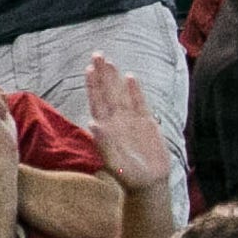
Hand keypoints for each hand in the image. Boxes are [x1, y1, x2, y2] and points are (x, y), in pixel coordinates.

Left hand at [84, 54, 172, 195]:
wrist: (148, 183)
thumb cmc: (128, 176)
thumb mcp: (114, 161)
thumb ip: (104, 143)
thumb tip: (93, 125)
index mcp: (106, 128)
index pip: (97, 102)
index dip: (93, 85)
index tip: (89, 69)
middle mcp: (117, 121)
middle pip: (108, 92)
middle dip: (102, 74)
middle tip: (97, 54)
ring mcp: (131, 120)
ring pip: (122, 94)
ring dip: (116, 78)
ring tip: (111, 62)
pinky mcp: (147, 123)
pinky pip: (140, 103)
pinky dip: (135, 91)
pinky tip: (131, 78)